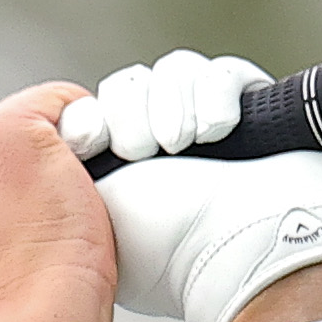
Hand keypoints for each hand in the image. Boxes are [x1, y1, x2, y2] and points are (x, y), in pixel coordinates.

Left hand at [64, 49, 321, 321]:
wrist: (247, 249)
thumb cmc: (165, 242)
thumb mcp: (94, 211)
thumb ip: (70, 171)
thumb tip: (66, 131)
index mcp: (122, 179)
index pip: (94, 114)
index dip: (90, 117)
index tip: (90, 140)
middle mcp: (165, 155)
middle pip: (130, 85)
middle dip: (131, 109)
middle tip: (140, 149)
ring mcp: (210, 134)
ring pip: (174, 72)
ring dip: (171, 100)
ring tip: (180, 142)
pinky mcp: (255, 115)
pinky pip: (224, 73)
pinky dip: (215, 94)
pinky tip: (215, 131)